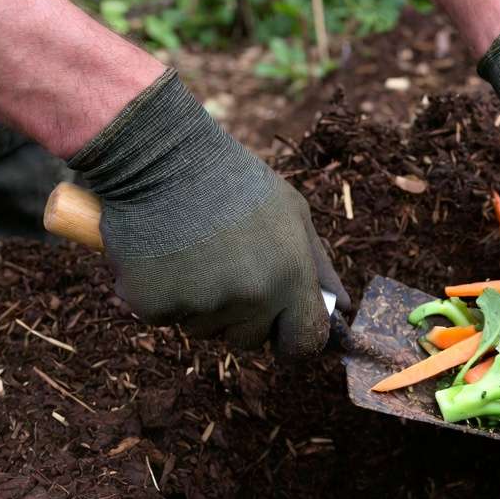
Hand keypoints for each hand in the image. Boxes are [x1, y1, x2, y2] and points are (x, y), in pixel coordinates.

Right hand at [68, 70, 347, 355]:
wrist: (159, 155)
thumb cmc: (233, 181)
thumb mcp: (292, 213)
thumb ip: (319, 266)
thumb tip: (344, 308)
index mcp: (292, 276)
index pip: (305, 343)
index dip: (293, 340)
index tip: (281, 331)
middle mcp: (252, 296)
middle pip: (250, 340)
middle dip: (240, 315)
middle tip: (225, 265)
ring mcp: (203, 303)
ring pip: (205, 331)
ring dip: (200, 305)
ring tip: (193, 253)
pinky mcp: (155, 304)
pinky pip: (166, 319)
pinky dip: (162, 296)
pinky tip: (164, 256)